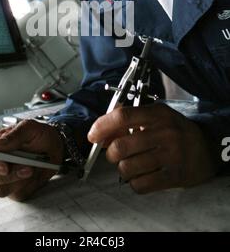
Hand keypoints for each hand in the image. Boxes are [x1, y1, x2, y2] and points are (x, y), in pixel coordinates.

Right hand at [0, 119, 63, 200]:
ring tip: (32, 168)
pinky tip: (35, 173)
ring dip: (18, 180)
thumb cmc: (38, 135)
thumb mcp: (29, 128)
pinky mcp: (16, 190)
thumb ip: (12, 135)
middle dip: (1, 176)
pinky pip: (18, 194)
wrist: (56, 146)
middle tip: (23, 168)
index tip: (4, 165)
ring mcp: (3, 179)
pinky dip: (29, 185)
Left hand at [88, 103, 217, 193]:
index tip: (93, 135)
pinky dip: (134, 182)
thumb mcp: (154, 116)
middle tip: (115, 153)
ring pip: (127, 168)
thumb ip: (129, 120)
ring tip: (131, 164)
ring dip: (122, 169)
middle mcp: (165, 133)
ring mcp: (171, 155)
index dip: (101, 126)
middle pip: (120, 146)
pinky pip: (140, 185)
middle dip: (110, 153)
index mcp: (157, 114)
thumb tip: (101, 132)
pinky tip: (141, 174)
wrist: (206, 148)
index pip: (122, 117)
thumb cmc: (174, 130)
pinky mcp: (175, 176)